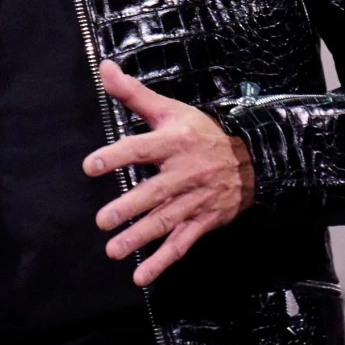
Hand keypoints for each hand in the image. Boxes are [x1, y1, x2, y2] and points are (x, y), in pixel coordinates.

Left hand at [86, 61, 255, 286]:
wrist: (252, 161)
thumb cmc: (202, 133)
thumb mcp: (170, 110)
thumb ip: (133, 94)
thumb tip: (104, 68)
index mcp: (173, 143)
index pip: (141, 149)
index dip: (116, 157)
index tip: (91, 166)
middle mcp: (182, 174)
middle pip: (153, 193)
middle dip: (129, 208)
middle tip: (103, 221)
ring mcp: (192, 201)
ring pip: (164, 222)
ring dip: (139, 238)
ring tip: (113, 250)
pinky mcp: (201, 223)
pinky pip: (180, 245)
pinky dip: (161, 262)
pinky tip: (141, 276)